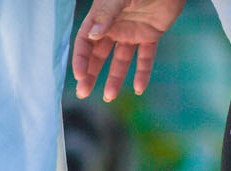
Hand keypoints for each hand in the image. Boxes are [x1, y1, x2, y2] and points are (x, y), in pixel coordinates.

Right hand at [72, 0, 187, 100]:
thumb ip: (107, 14)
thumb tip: (93, 35)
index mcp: (101, 16)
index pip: (86, 41)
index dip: (81, 59)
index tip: (80, 77)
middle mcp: (114, 26)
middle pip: (99, 54)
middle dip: (91, 74)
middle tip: (84, 93)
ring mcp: (131, 32)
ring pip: (120, 60)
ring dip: (114, 78)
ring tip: (109, 96)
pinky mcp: (150, 36)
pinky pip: (145, 58)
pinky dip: (143, 73)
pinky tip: (139, 89)